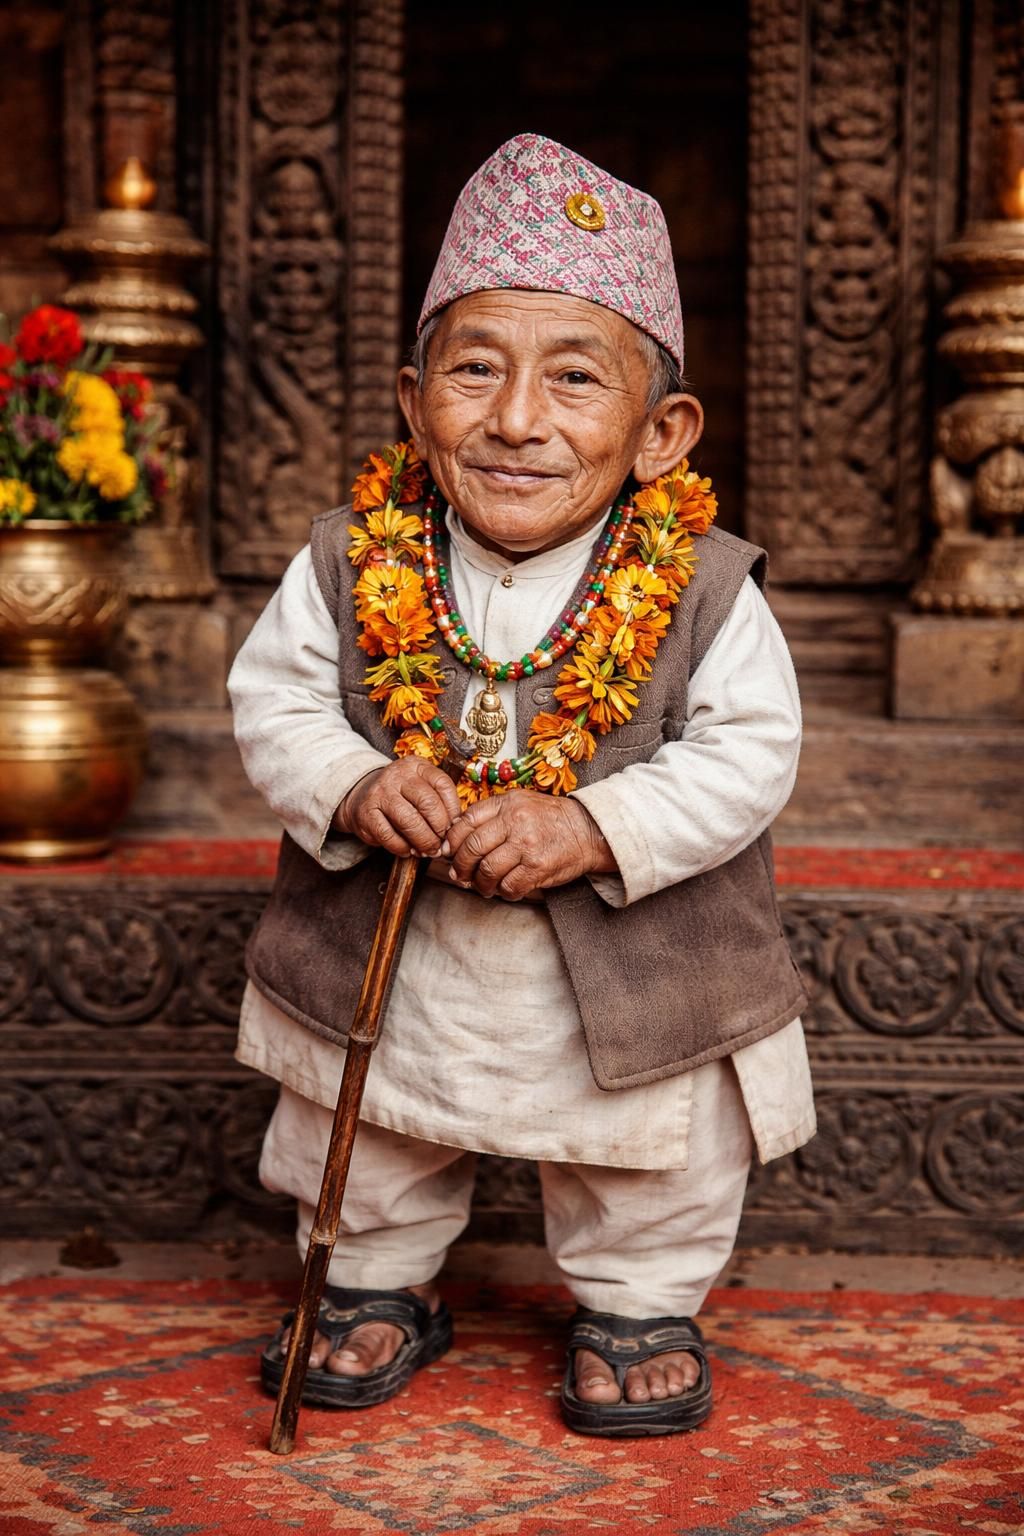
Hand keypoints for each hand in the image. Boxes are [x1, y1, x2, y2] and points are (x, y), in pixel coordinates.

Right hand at [336, 759, 460, 857]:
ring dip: (424, 841)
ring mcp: (380, 793)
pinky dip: (402, 848)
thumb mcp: (420, 787)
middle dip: (440, 829)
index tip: (455, 827)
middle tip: (443, 844)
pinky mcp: (366, 813)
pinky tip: (408, 851)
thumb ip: (438, 802)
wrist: (362, 796)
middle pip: (428, 803)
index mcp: (416, 766)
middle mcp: (397, 775)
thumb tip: (456, 829)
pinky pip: (389, 836)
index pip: (443, 785)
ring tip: (429, 851)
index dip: (453, 810)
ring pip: (409, 821)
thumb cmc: (401, 796)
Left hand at [445, 791, 616, 900]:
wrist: (588, 830)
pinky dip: (503, 892)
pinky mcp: (538, 867)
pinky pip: (509, 886)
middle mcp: (515, 821)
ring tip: (483, 887)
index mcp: (507, 804)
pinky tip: (505, 890)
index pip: (466, 821)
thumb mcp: (520, 803)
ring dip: (480, 884)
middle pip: (472, 848)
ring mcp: (526, 845)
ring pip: (487, 871)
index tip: (448, 853)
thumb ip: (491, 814)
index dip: (452, 841)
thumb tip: (456, 836)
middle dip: (461, 866)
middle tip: (460, 875)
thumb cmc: (550, 819)